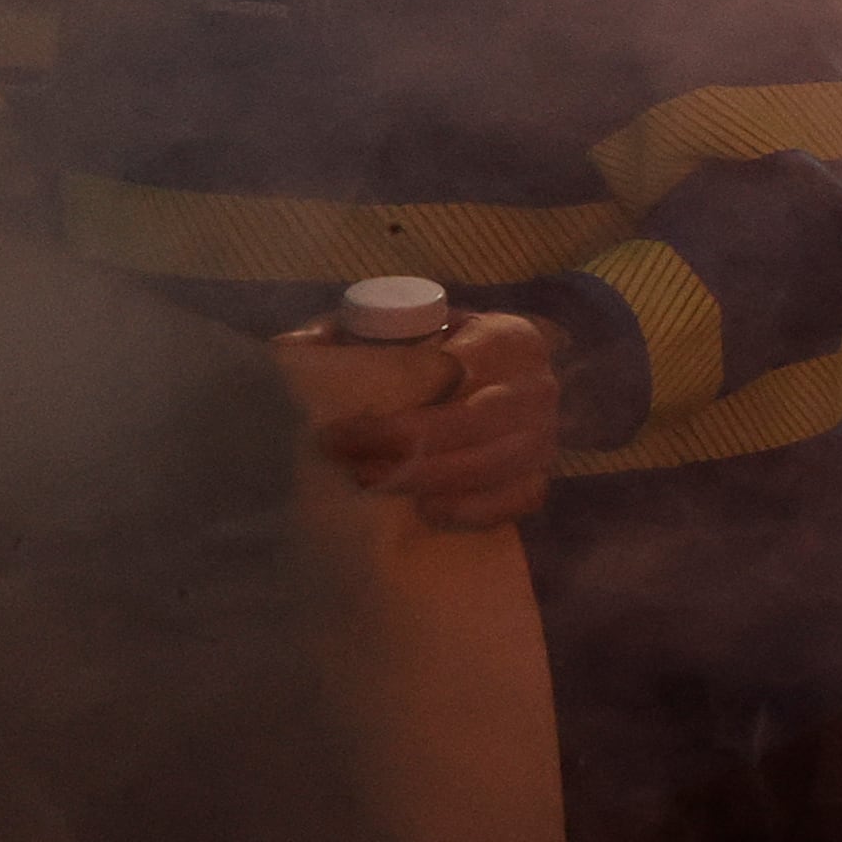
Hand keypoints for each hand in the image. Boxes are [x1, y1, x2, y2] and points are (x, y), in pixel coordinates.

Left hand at [317, 310, 564, 529]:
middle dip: (403, 450)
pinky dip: (475, 509)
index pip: (453, 375)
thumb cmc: (429, 354)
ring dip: (427, 480)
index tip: (336, 432)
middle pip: (472, 424)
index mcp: (508, 337)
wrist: (481, 383)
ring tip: (370, 486)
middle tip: (347, 465)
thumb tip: (295, 350)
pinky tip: (428, 511)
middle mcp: (537, 385)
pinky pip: (519, 499)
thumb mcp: (394, 329)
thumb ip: (348, 335)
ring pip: (492, 466)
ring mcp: (546, 435)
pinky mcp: (542, 477)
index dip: (392, 409)